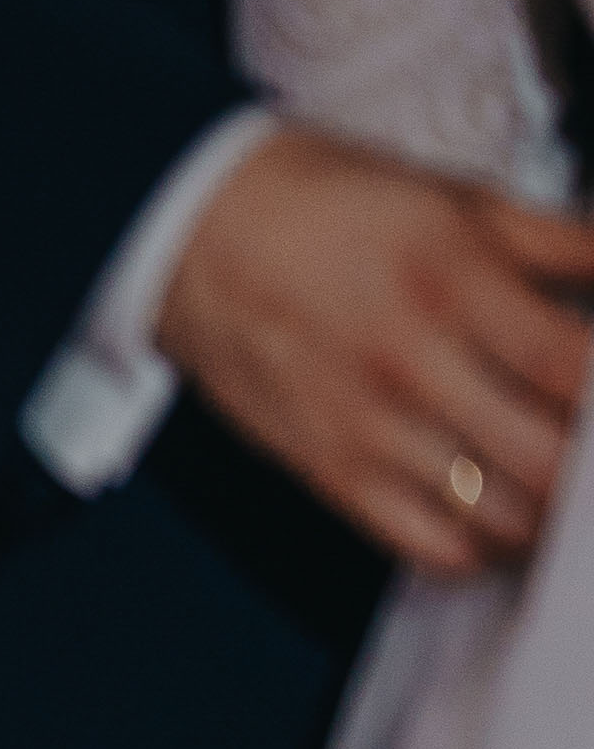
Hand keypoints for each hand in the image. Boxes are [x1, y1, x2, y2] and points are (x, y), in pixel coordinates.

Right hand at [155, 123, 593, 577]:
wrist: (193, 236)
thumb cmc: (332, 209)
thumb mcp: (460, 200)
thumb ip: (564, 240)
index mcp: (454, 283)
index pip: (576, 367)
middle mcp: (410, 365)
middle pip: (548, 458)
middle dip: (591, 469)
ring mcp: (365, 429)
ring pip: (499, 516)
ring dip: (551, 514)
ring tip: (566, 490)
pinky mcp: (327, 471)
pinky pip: (426, 545)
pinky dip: (482, 548)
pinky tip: (504, 520)